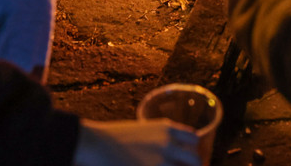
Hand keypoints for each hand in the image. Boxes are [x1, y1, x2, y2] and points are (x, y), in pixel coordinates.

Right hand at [73, 118, 201, 165]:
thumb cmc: (113, 137)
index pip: (194, 138)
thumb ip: (159, 139)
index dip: (194, 150)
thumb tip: (171, 151)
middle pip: (195, 160)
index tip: (190, 158)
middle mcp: (167, 144)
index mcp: (165, 128)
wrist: (95, 144)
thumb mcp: (141, 131)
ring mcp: (161, 161)